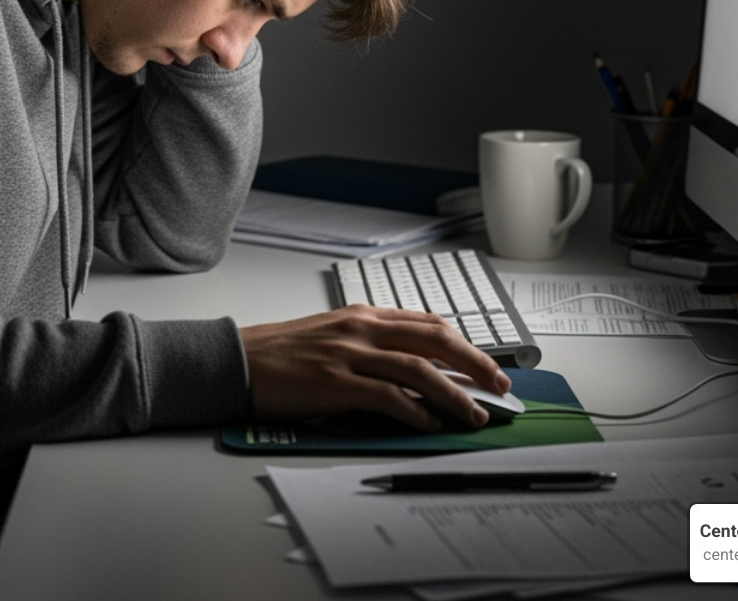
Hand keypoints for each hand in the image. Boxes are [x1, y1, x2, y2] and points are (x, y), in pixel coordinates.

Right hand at [238, 305, 511, 430]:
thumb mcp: (330, 334)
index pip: (425, 322)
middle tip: (499, 384)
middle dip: (474, 362)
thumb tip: (408, 365)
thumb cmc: (279, 353)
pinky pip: (388, 396)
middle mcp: (360, 329)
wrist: (238, 361)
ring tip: (475, 413)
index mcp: (361, 315)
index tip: (484, 362)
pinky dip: (415, 410)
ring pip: (419, 368)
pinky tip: (430, 423)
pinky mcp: (336, 383)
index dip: (462, 342)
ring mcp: (349, 354)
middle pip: (434, 339)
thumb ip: (368, 342)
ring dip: (455, 393)